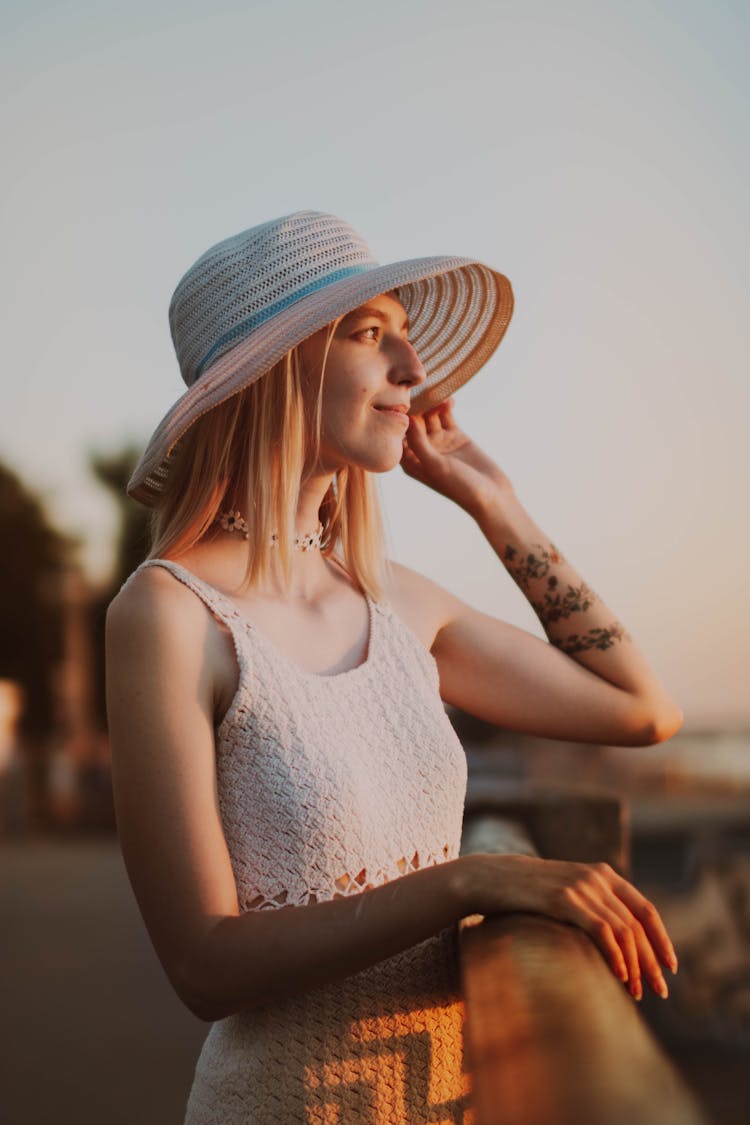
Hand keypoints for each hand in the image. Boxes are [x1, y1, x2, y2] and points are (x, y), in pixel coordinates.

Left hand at [400, 399, 514, 515]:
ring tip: (435, 389)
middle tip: (418, 388)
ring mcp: (438, 441)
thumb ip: (419, 444)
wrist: (491, 495)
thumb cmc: (460, 487)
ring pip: (429, 415)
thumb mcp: (435, 466)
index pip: (398, 434)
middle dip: (414, 405)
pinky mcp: (455, 435)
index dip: (398, 417)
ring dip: (430, 402)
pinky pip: (446, 415)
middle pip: (413, 421)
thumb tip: (405, 419)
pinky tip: (449, 397)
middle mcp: (421, 450)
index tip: (400, 399)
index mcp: (410, 461)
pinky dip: (446, 405)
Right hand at [460, 853, 677, 1000]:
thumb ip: (593, 908)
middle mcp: (597, 877)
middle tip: (660, 992)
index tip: (671, 967)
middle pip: (638, 924)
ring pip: (624, 929)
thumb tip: (619, 945)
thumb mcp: (568, 896)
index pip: (645, 909)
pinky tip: (620, 975)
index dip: (661, 939)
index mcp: (603, 874)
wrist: (492, 878)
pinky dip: (616, 954)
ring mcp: (581, 885)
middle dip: (652, 960)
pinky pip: (601, 929)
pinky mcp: (564, 898)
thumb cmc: (529, 894)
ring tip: (637, 992)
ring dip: (635, 965)